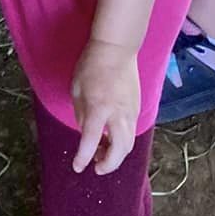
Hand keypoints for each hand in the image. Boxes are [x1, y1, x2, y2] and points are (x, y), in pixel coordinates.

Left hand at [71, 39, 140, 175]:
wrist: (116, 49)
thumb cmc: (91, 65)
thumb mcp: (77, 89)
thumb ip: (81, 114)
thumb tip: (87, 133)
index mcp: (99, 108)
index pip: (90, 141)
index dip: (83, 158)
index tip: (78, 167)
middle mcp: (118, 114)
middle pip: (119, 151)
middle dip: (108, 165)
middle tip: (96, 166)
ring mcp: (131, 112)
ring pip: (129, 144)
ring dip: (116, 155)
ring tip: (102, 153)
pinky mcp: (137, 108)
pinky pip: (131, 132)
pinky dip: (121, 141)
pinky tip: (110, 137)